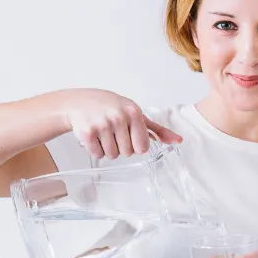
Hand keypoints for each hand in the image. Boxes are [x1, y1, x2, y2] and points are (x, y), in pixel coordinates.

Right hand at [64, 88, 181, 158]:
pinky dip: (96, 150)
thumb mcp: (134, 113)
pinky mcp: (87, 133)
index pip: (142, 147)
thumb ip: (157, 129)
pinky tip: (94, 136)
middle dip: (121, 147)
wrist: (79, 102)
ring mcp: (102, 125)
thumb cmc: (110, 107)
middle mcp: (119, 117)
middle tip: (113, 132)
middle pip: (127, 153)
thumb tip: (178, 141)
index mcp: (133, 112)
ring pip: (112, 155)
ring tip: (103, 133)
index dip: (135, 144)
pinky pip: (98, 154)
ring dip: (108, 149)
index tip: (128, 133)